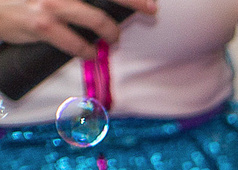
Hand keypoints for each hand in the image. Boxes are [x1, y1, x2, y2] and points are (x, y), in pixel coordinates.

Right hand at [0, 0, 152, 54]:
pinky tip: (88, 51)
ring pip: (96, 20)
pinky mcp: (42, 24)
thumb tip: (100, 2)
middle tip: (151, 9)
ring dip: (111, 31)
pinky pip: (76, 43)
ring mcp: (50, 3)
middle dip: (134, 1)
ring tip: (114, 37)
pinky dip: (86, 50)